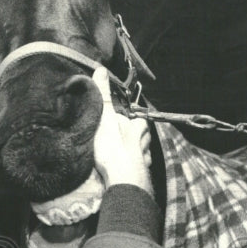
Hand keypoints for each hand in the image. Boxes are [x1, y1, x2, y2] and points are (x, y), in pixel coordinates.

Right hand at [91, 67, 152, 194]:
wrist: (121, 178)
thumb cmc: (112, 147)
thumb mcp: (104, 117)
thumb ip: (103, 95)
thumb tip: (101, 69)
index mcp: (136, 126)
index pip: (139, 119)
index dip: (132, 119)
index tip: (124, 121)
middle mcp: (144, 141)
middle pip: (144, 135)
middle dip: (137, 135)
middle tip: (123, 136)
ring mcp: (144, 159)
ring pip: (144, 151)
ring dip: (138, 151)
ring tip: (124, 152)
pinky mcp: (140, 175)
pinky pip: (140, 168)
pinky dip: (135, 167)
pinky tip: (127, 169)